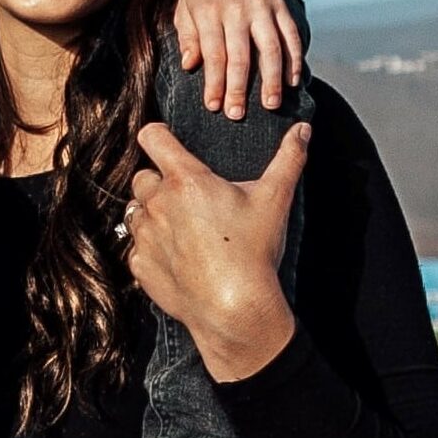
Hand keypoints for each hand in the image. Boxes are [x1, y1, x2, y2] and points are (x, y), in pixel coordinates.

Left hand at [123, 121, 306, 381]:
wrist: (234, 308)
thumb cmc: (253, 251)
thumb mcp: (275, 200)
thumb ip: (288, 159)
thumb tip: (302, 130)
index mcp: (185, 180)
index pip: (152, 137)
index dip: (158, 134)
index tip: (166, 140)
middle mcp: (157, 203)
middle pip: (143, 177)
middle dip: (159, 182)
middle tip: (188, 198)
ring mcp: (145, 235)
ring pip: (135, 212)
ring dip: (152, 214)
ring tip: (183, 228)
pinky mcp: (140, 264)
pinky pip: (136, 247)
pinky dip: (151, 248)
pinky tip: (177, 256)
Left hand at [175, 0, 302, 117]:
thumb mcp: (186, 9)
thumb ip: (188, 37)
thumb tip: (190, 65)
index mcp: (209, 12)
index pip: (213, 53)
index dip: (214, 82)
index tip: (214, 107)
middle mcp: (237, 10)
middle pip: (240, 54)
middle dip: (238, 87)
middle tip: (237, 114)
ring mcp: (262, 8)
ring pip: (271, 47)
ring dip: (272, 78)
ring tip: (271, 104)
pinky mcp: (281, 7)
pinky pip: (291, 36)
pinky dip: (294, 60)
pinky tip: (291, 81)